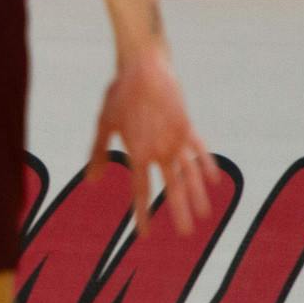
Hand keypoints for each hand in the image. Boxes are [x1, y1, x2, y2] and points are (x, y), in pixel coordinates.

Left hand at [88, 43, 220, 235]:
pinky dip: (207, 166)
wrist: (144, 67)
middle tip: (186, 235)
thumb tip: (90, 181)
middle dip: (178, 212)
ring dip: (197, 195)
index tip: (144, 235)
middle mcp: (161, 150)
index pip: (141, 191)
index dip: (142, 214)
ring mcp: (177, 139)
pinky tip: (213, 180)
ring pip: (190, 173)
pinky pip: (199, 150)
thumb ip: (97, 154)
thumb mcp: (104, 124)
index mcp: (138, 153)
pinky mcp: (187, 126)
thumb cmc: (118, 95)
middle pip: (172, 188)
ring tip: (203, 215)